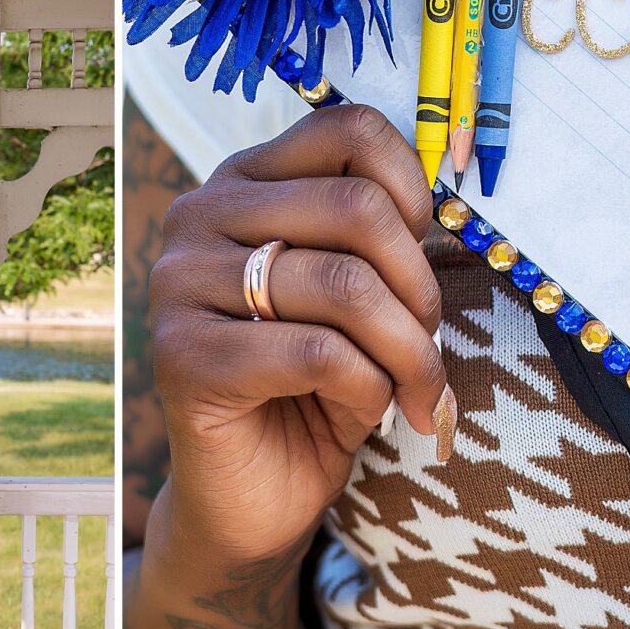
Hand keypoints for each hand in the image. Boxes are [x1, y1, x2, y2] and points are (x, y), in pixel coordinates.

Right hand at [148, 102, 444, 572]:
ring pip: (346, 284)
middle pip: (358, 208)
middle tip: (431, 345)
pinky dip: (370, 385)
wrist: (256, 498)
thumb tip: (449, 193)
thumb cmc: (320, 385)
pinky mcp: (183, 357)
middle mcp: (200, 215)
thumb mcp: (360, 292)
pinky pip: (318, 352)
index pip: (350, 129)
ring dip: (408, 348)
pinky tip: (367, 410)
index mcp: (246, 180)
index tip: (427, 253)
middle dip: (421, 287)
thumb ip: (380, 231)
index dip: (414, 190)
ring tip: (417, 388)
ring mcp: (180, 284)